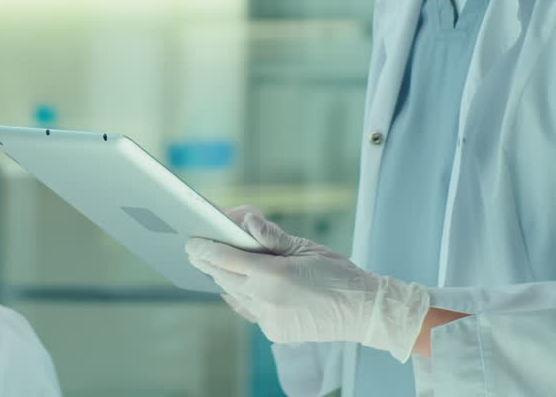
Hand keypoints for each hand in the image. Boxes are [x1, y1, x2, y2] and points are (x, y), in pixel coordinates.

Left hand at [186, 208, 430, 362]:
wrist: (364, 311)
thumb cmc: (339, 275)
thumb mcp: (306, 247)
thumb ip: (272, 237)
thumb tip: (248, 222)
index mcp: (272, 275)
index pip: (225, 259)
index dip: (204, 249)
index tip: (191, 242)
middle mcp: (266, 300)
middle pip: (225, 278)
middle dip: (210, 263)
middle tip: (198, 250)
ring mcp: (269, 319)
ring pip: (235, 295)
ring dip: (227, 279)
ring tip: (218, 264)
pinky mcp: (275, 332)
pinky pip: (249, 310)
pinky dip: (243, 296)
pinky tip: (242, 286)